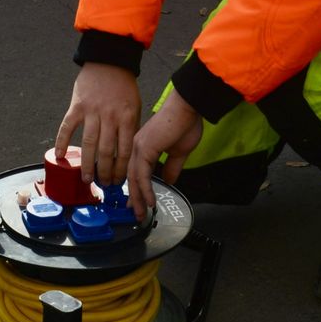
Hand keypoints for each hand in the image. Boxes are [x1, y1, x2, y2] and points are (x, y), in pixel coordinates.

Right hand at [54, 63, 140, 186]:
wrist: (109, 61)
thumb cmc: (123, 85)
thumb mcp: (134, 106)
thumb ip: (130, 128)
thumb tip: (126, 153)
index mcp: (126, 118)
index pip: (124, 151)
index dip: (120, 170)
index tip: (118, 181)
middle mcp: (109, 117)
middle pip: (106, 151)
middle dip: (104, 172)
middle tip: (103, 184)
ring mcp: (92, 111)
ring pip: (88, 144)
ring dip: (87, 164)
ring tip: (86, 179)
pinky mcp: (77, 105)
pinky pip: (68, 127)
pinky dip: (62, 142)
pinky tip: (60, 156)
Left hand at [127, 89, 201, 219]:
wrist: (188, 107)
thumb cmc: (186, 123)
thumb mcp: (179, 151)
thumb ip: (172, 167)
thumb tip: (168, 180)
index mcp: (144, 145)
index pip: (136, 171)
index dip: (136, 188)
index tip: (138, 203)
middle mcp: (138, 146)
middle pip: (132, 177)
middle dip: (135, 198)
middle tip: (138, 213)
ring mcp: (139, 146)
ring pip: (134, 178)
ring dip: (139, 197)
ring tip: (143, 212)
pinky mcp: (145, 148)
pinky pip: (142, 174)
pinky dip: (145, 189)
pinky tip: (150, 200)